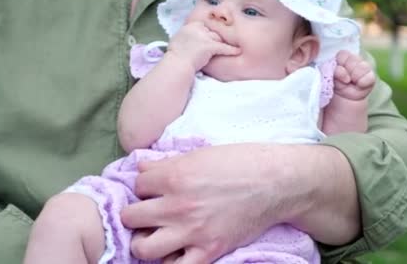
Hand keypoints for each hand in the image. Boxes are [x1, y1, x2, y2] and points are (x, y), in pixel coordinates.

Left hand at [120, 143, 292, 262]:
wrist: (276, 182)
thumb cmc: (241, 162)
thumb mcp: (200, 154)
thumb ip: (168, 163)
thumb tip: (142, 168)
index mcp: (174, 176)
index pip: (137, 184)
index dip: (143, 186)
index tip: (153, 188)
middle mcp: (177, 205)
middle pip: (131, 216)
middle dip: (135, 213)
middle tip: (147, 213)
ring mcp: (192, 231)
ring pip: (143, 248)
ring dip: (143, 242)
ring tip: (153, 236)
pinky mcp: (209, 251)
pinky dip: (171, 262)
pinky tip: (175, 252)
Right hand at [167, 21, 240, 72]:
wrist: (177, 64)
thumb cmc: (175, 58)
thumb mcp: (177, 41)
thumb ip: (185, 37)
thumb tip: (187, 39)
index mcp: (189, 27)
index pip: (203, 26)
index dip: (207, 33)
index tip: (209, 38)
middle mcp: (197, 29)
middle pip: (211, 31)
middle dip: (216, 38)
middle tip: (222, 42)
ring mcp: (204, 37)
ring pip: (218, 38)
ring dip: (223, 43)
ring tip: (233, 45)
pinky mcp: (210, 46)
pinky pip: (223, 47)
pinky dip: (231, 50)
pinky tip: (237, 51)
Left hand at [333, 50, 375, 100]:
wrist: (343, 97)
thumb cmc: (336, 84)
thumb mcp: (331, 77)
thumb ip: (335, 72)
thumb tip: (342, 71)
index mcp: (343, 57)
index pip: (343, 54)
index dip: (340, 64)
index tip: (337, 73)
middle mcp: (355, 60)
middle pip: (353, 59)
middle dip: (347, 71)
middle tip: (345, 80)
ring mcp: (364, 67)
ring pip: (363, 66)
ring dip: (355, 76)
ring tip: (351, 82)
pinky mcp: (371, 77)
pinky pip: (370, 77)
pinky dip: (362, 82)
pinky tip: (358, 85)